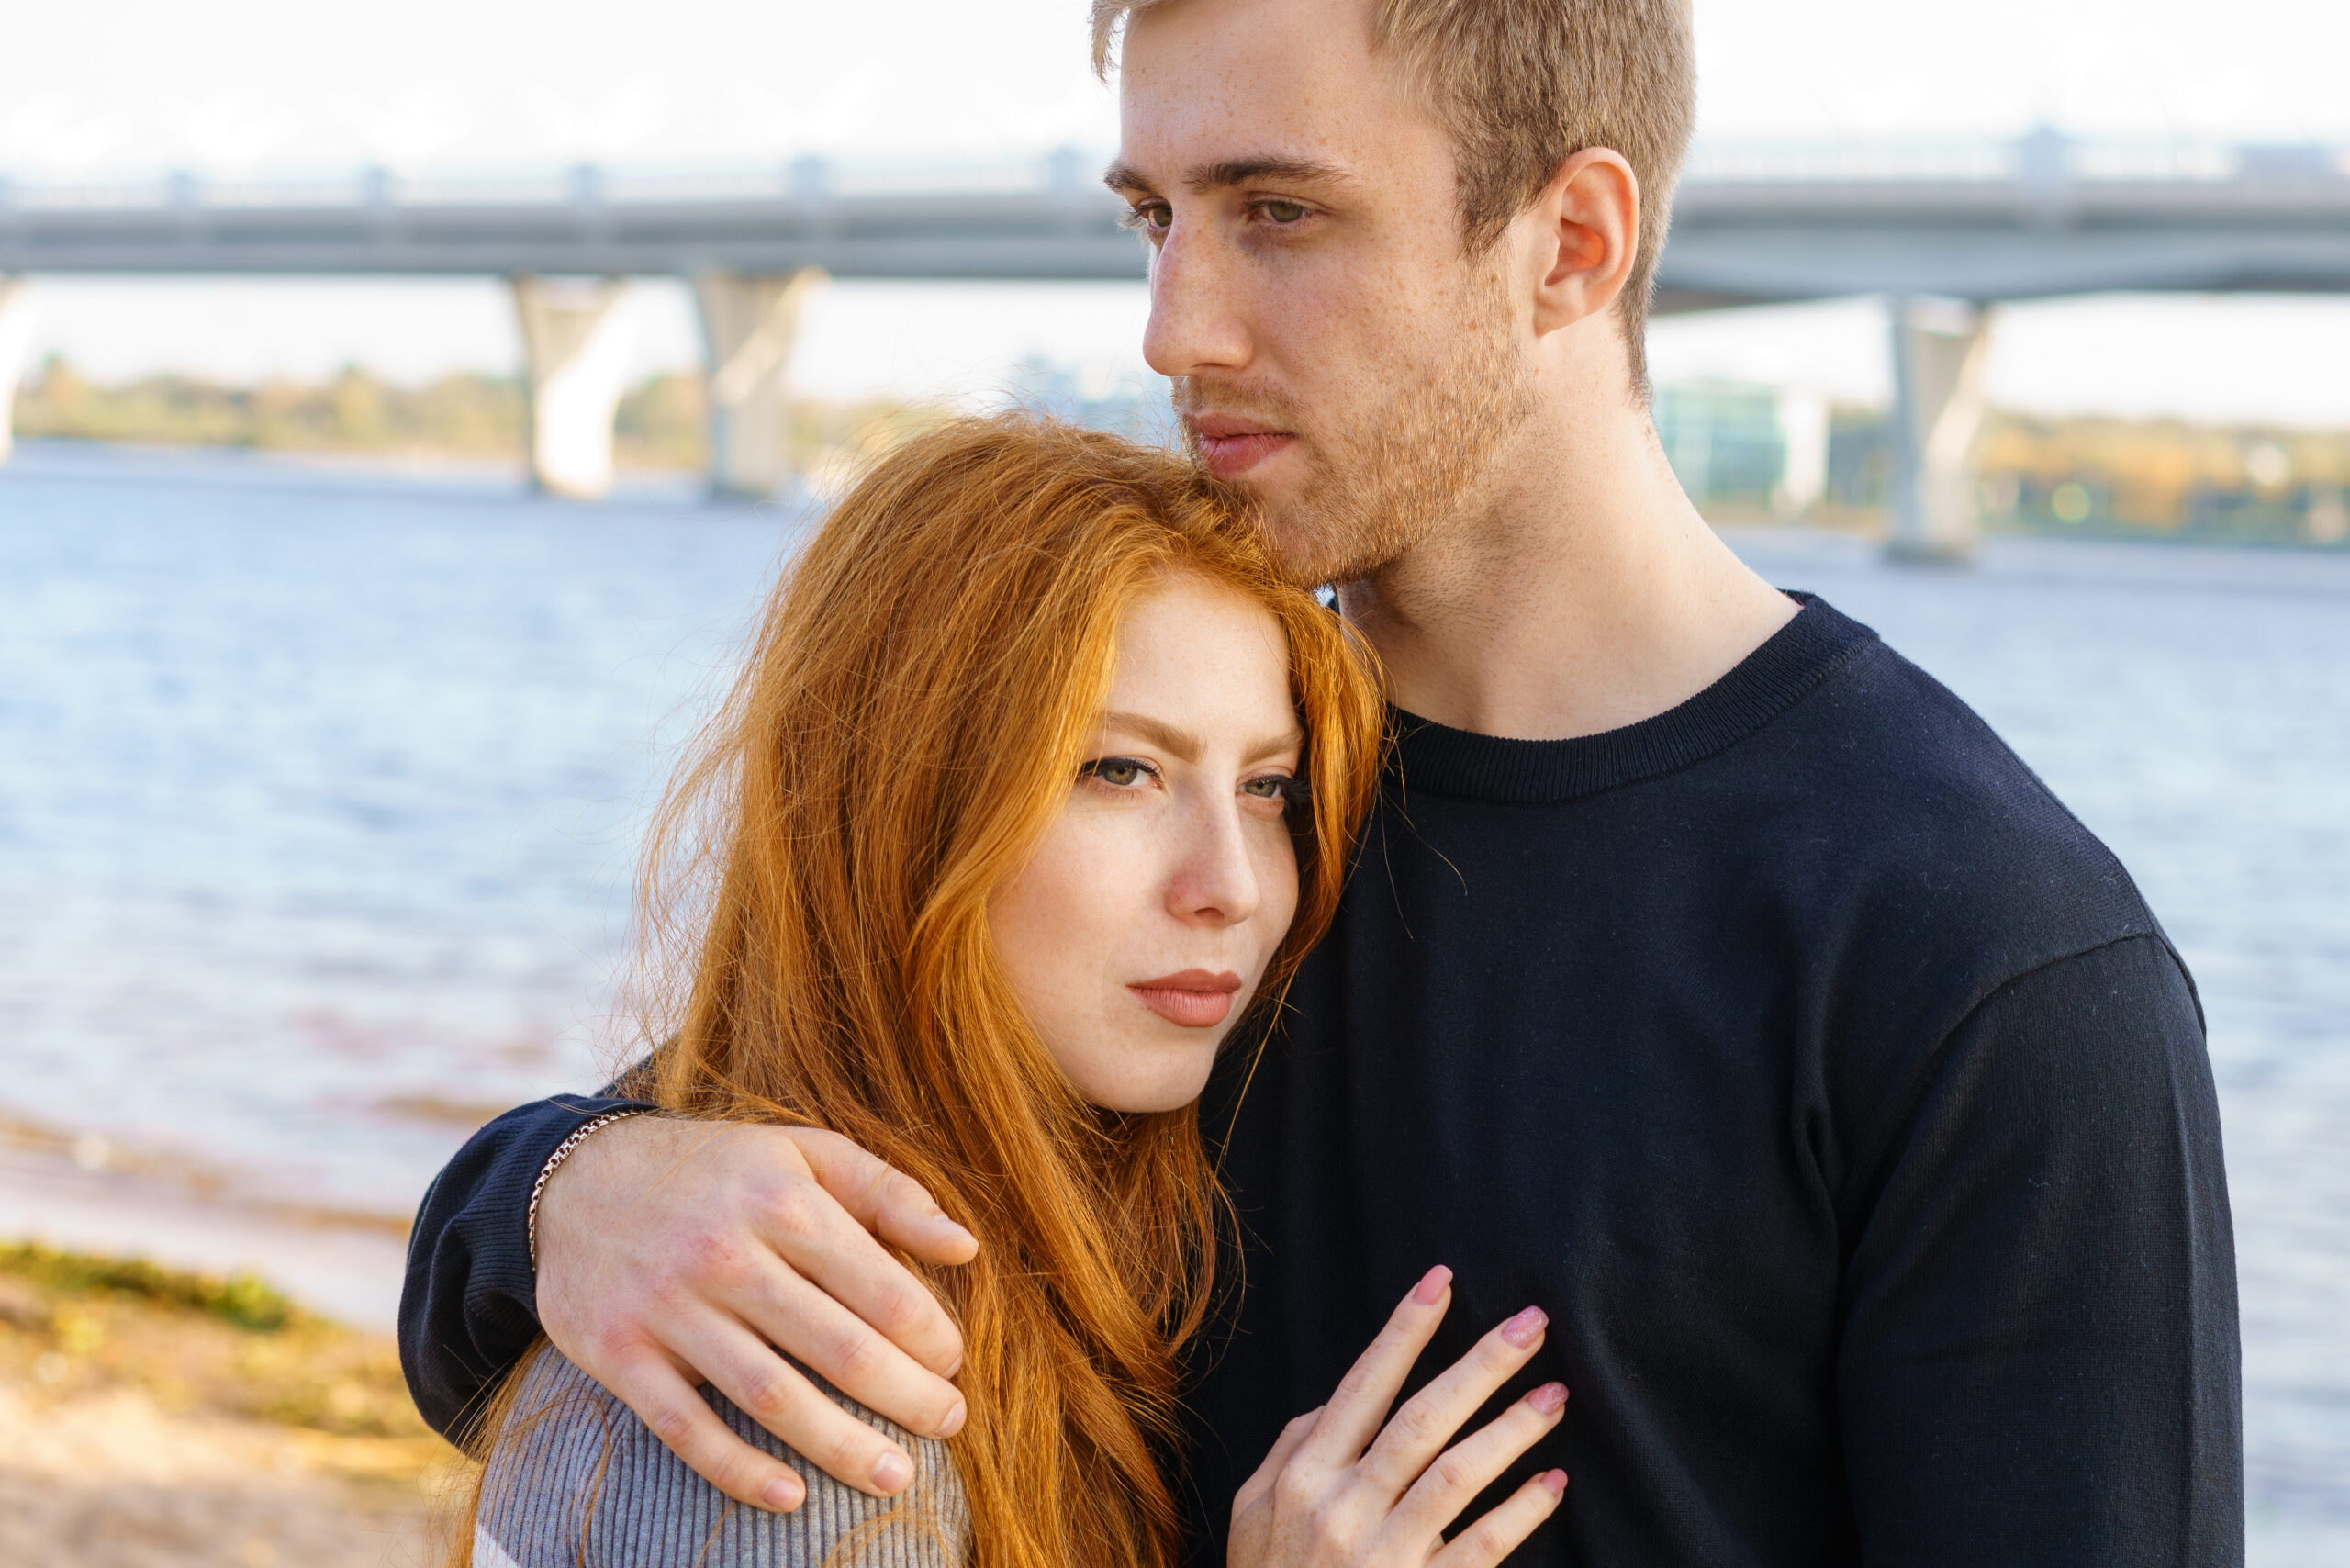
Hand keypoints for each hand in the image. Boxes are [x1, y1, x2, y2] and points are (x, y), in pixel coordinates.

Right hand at [534, 1116, 979, 1512]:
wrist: (574, 1177)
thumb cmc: (717, 1171)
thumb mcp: (804, 1153)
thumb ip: (890, 1193)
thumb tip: (967, 1247)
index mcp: (784, 1202)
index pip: (879, 1286)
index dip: (930, 1336)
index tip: (953, 1363)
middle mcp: (728, 1254)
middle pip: (837, 1347)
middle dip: (906, 1397)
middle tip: (949, 1425)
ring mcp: (669, 1308)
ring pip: (770, 1395)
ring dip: (839, 1446)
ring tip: (894, 1477)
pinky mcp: (619, 1354)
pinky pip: (685, 1428)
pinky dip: (738, 1470)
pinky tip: (791, 1497)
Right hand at [1228, 1267, 1567, 1567]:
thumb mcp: (1252, 1515)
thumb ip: (1291, 1448)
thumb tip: (1336, 1397)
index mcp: (1303, 1476)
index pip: (1364, 1386)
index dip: (1404, 1330)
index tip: (1442, 1280)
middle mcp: (1342, 1507)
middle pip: (1424, 1419)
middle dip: (1481, 1363)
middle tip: (1532, 1323)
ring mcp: (1383, 1555)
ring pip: (1459, 1474)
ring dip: (1513, 1429)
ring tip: (1556, 1395)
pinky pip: (1481, 1548)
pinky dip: (1520, 1512)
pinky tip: (1551, 1482)